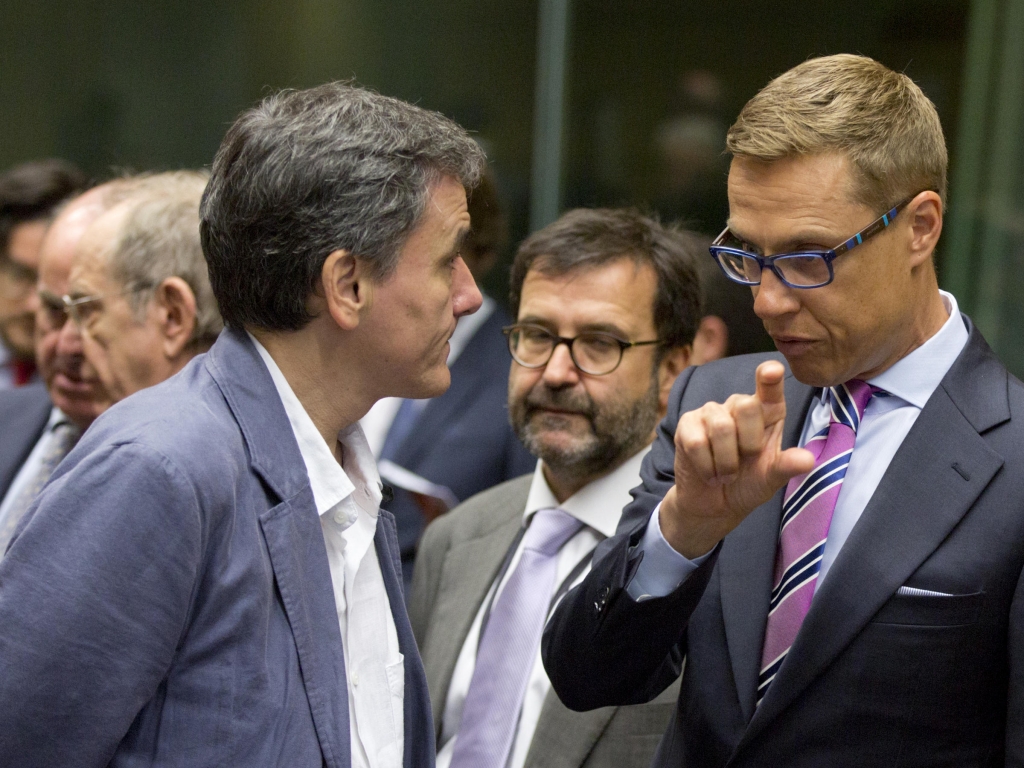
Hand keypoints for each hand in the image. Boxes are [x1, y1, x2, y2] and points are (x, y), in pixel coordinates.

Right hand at [659, 361, 814, 558]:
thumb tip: (808, 460)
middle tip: (745, 463)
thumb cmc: (747, 484)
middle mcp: (738, 406)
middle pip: (746, 407)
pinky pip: (697, 442)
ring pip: (721, 427)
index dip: (770, 378)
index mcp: (766, 412)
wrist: (715, 506)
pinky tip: (709, 473)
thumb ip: (786, 466)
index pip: (770, 389)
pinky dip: (706, 467)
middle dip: (749, 444)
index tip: (772, 370)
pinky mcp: (687, 424)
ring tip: (726, 475)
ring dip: (726, 462)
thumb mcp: (771, 479)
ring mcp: (711, 413)